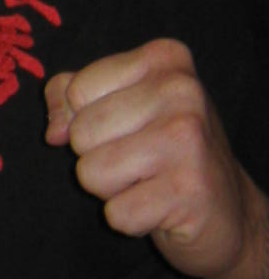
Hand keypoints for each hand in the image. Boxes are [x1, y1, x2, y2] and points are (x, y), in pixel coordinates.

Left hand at [45, 39, 259, 278]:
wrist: (224, 209)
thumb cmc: (162, 150)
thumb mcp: (118, 103)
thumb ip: (69, 95)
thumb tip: (54, 131)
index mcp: (164, 59)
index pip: (75, 90)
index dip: (85, 119)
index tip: (126, 128)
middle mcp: (182, 92)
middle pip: (81, 132)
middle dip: (97, 156)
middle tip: (140, 161)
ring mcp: (189, 141)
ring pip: (91, 172)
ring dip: (111, 189)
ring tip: (148, 182)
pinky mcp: (189, 191)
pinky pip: (116, 213)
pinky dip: (131, 218)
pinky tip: (160, 206)